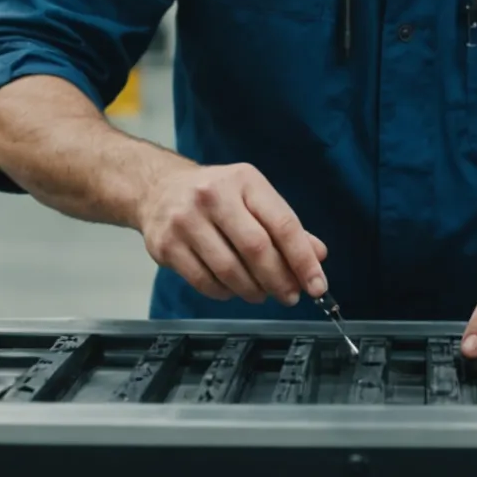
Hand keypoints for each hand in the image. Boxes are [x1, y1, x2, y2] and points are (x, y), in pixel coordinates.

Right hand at [137, 163, 327, 304]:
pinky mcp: (166, 245)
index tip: (316, 284)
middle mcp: (213, 196)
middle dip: (279, 280)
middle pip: (256, 249)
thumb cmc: (215, 195)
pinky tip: (232, 289)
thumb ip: (284, 226)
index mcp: (243, 180)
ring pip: (229, 270)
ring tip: (262, 293)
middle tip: (290, 295)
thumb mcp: (253, 197)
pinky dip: (225, 293)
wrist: (158, 189)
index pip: (282, 223)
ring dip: (253, 290)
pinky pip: (204, 282)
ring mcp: (185, 220)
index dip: (303, 259)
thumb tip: (317, 255)